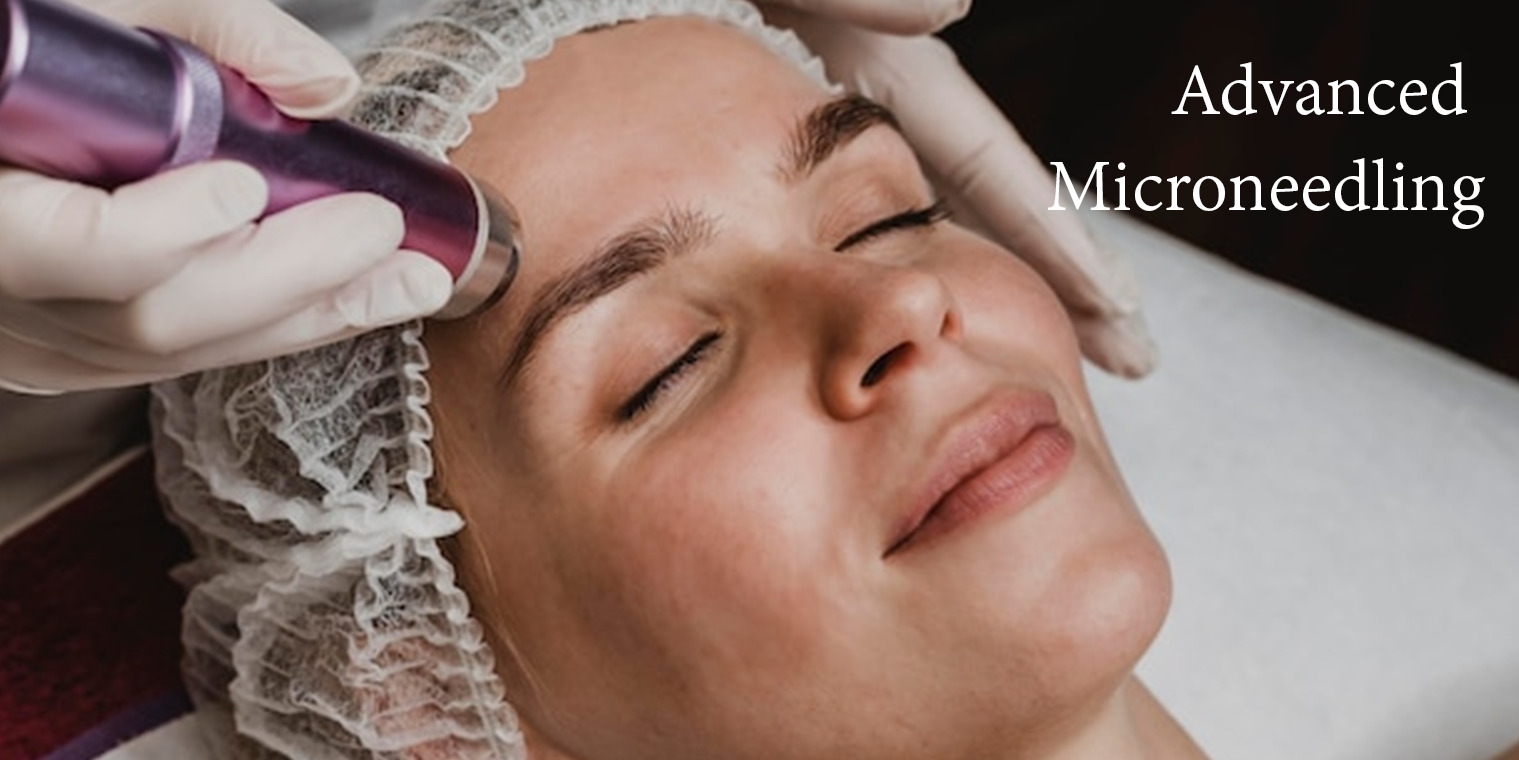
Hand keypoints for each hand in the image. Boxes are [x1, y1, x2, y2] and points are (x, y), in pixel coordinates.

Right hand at [0, 0, 452, 394]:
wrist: (9, 114)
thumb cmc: (44, 59)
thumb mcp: (116, 11)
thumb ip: (222, 33)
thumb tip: (326, 87)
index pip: (67, 246)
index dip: (159, 231)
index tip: (246, 187)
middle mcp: (8, 287)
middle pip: (151, 316)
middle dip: (288, 277)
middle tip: (381, 229)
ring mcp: (39, 335)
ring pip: (181, 350)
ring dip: (310, 313)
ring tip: (410, 277)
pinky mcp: (79, 356)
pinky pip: (190, 356)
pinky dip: (281, 324)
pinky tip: (358, 296)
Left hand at [758, 0, 1157, 377]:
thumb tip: (954, 11)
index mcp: (896, 77)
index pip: (998, 171)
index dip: (1059, 241)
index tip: (1116, 307)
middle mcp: (893, 109)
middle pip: (1001, 209)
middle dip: (1072, 286)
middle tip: (1133, 359)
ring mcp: (857, 133)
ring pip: (942, 229)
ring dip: (999, 292)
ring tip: (1066, 360)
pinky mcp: (804, 160)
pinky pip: (868, 238)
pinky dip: (912, 285)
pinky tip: (928, 331)